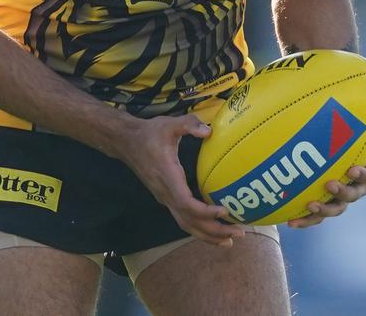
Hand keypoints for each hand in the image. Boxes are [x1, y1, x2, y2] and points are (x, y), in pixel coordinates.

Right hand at [119, 114, 245, 247]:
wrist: (126, 142)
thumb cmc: (149, 133)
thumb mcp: (169, 124)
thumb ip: (189, 125)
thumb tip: (209, 131)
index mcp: (168, 178)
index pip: (186, 203)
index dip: (205, 212)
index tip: (225, 211)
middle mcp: (165, 193)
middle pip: (190, 222)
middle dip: (214, 231)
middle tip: (239, 232)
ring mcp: (164, 198)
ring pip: (186, 225)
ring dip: (207, 235)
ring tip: (230, 241)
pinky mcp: (165, 198)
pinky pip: (183, 218)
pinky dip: (199, 228)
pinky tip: (213, 228)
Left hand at [288, 109, 365, 228]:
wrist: (328, 152)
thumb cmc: (348, 136)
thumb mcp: (359, 127)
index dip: (363, 175)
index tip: (352, 170)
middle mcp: (355, 187)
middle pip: (353, 195)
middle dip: (343, 192)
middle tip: (330, 184)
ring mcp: (339, 198)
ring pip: (335, 209)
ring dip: (325, 210)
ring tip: (310, 205)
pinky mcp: (322, 205)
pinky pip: (316, 217)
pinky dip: (305, 221)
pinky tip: (290, 222)